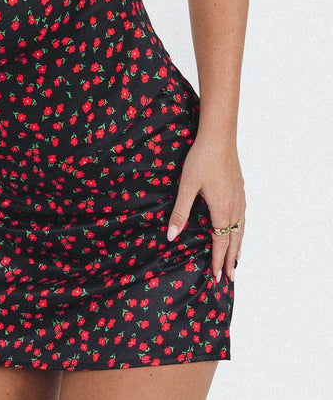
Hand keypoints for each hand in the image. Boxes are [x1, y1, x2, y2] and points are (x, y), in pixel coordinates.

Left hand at [166, 136, 245, 283]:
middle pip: (234, 239)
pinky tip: (238, 227)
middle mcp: (235, 206)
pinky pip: (243, 217)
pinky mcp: (240, 188)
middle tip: (230, 278)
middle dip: (231, 259)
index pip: (221, 242)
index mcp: (222, 209)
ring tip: (236, 259)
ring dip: (238, 245)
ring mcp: (240, 197)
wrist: (219, 137)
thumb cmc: (201, 160)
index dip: (218, 260)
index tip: (217, 276)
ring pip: (241, 228)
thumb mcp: (187, 186)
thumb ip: (180, 212)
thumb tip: (171, 236)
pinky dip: (241, 229)